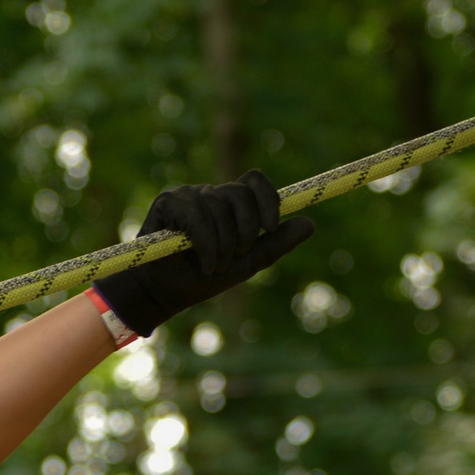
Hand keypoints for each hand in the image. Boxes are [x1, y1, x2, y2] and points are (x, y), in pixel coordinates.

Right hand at [91, 172, 315, 338]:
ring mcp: (188, 195)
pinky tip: (204, 265)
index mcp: (230, 203)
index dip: (269, 199)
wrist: (164, 293)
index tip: (270, 227)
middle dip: (245, 229)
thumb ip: (275, 244)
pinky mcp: (168, 202)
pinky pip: (196, 215)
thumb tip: (310, 224)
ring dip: (223, 245)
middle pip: (240, 192)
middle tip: (236, 256)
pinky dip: (206, 245)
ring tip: (214, 268)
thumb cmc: (202, 278)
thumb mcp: (246, 264)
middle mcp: (210, 193)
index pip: (255, 181)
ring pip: (219, 206)